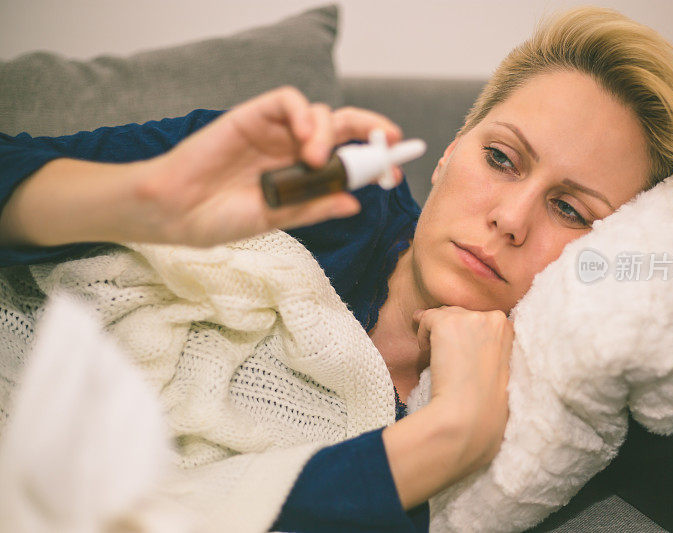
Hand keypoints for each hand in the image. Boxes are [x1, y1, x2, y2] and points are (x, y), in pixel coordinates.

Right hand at [136, 86, 403, 245]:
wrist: (176, 212)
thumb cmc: (221, 218)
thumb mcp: (278, 218)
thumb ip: (314, 207)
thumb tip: (355, 203)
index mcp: (303, 176)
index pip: (347, 159)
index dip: (373, 160)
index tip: (397, 170)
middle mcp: (293, 150)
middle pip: (341, 128)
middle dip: (370, 130)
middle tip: (389, 142)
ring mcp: (274, 132)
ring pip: (318, 113)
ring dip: (327, 132)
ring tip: (317, 159)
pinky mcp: (252, 115)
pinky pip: (286, 101)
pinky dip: (302, 112)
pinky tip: (303, 134)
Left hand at [413, 306, 512, 472]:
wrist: (470, 416)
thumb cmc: (485, 404)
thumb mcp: (500, 369)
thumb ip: (490, 348)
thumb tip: (465, 338)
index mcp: (510, 329)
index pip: (480, 320)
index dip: (467, 337)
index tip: (464, 359)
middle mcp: (494, 318)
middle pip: (461, 314)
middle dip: (451, 333)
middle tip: (451, 363)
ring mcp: (471, 319)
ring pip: (443, 316)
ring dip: (436, 334)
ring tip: (441, 362)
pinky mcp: (448, 323)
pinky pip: (425, 319)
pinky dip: (422, 336)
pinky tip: (429, 356)